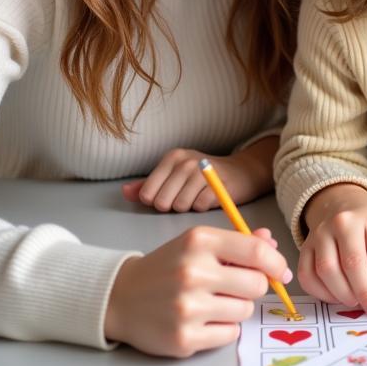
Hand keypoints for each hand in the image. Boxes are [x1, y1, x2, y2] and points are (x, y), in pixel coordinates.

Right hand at [104, 226, 291, 356]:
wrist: (120, 297)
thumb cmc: (168, 266)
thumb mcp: (199, 244)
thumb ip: (238, 242)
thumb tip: (272, 244)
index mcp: (199, 241)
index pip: (256, 251)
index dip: (276, 263)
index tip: (280, 272)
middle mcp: (193, 272)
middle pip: (256, 284)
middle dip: (254, 286)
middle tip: (235, 287)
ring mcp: (187, 308)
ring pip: (245, 310)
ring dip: (237, 308)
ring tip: (213, 302)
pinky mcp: (183, 339)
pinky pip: (230, 334)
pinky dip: (223, 329)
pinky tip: (203, 320)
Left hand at [121, 139, 274, 212]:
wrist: (243, 172)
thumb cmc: (204, 176)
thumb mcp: (175, 175)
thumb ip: (148, 184)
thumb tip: (124, 192)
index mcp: (173, 157)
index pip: (147, 193)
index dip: (157, 201)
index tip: (171, 195)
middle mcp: (187, 162)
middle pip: (162, 202)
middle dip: (173, 206)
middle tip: (186, 197)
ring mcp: (204, 172)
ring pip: (180, 206)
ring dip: (189, 207)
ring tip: (199, 197)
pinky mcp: (219, 185)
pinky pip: (199, 208)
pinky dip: (203, 208)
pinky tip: (211, 198)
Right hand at [300, 183, 366, 317]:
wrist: (337, 202)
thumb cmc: (365, 223)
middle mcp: (342, 223)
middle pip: (352, 262)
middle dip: (365, 292)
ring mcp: (319, 234)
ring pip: (326, 271)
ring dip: (342, 294)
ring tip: (355, 301)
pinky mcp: (304, 247)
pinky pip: (307, 276)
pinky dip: (321, 293)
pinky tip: (335, 296)